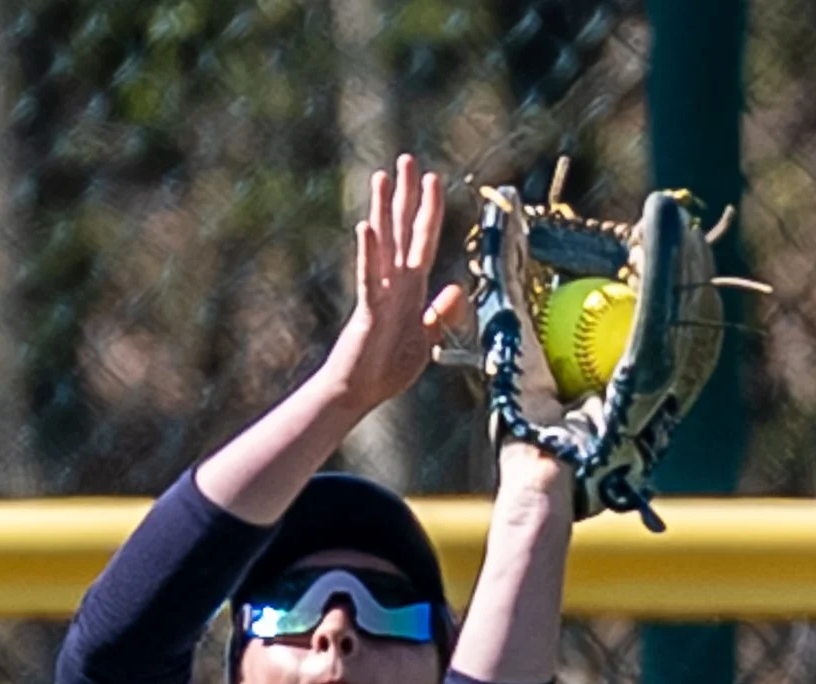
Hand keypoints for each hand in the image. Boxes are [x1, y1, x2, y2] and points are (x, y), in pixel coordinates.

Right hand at [325, 154, 468, 418]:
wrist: (358, 393)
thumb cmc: (386, 369)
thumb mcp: (425, 341)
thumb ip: (440, 315)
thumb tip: (457, 287)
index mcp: (411, 289)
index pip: (423, 240)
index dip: (430, 210)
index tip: (433, 178)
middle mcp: (395, 283)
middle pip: (402, 229)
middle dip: (406, 194)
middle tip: (406, 159)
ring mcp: (380, 293)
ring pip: (383, 243)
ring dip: (383, 209)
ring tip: (381, 176)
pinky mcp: (369, 311)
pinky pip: (370, 277)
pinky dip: (369, 253)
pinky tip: (368, 227)